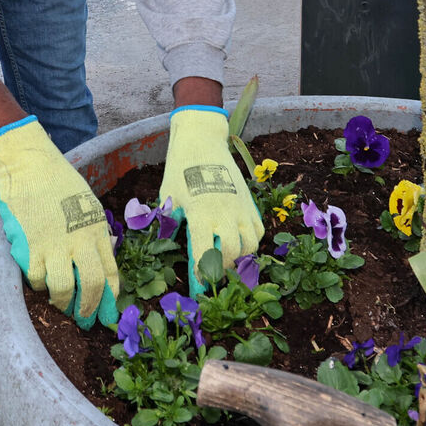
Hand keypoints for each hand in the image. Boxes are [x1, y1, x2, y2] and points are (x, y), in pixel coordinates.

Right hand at [0, 117, 118, 328]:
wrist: (30, 165)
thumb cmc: (59, 181)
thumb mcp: (88, 204)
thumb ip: (94, 233)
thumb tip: (98, 262)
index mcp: (96, 230)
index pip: (110, 273)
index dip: (110, 298)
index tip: (108, 313)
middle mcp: (79, 241)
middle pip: (91, 286)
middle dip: (90, 309)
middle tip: (86, 321)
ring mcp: (54, 246)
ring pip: (63, 289)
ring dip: (63, 302)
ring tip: (61, 304)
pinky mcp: (30, 247)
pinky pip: (37, 279)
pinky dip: (39, 285)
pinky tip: (40, 281)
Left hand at [159, 106, 262, 294]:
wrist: (202, 140)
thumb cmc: (180, 168)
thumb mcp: (168, 196)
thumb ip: (171, 222)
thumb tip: (169, 246)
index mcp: (202, 212)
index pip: (205, 253)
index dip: (202, 274)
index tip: (198, 286)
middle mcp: (225, 212)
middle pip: (233, 253)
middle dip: (222, 270)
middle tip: (212, 276)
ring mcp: (241, 207)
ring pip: (250, 244)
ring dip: (240, 258)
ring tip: (226, 262)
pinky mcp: (250, 202)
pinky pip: (257, 230)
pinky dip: (251, 242)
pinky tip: (238, 244)